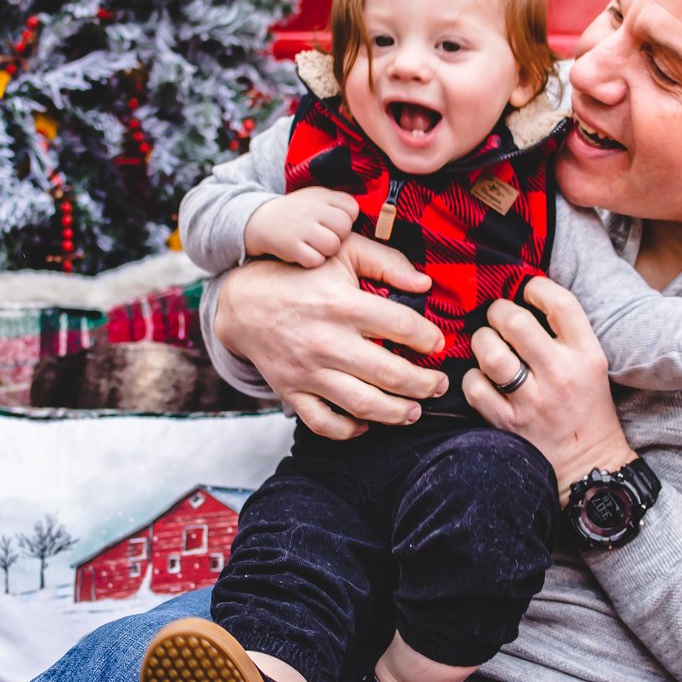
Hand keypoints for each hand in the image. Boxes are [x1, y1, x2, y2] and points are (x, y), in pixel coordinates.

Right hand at [213, 234, 449, 438]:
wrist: (242, 302)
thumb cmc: (300, 274)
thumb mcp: (342, 251)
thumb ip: (386, 261)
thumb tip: (425, 283)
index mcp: (342, 304)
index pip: (401, 326)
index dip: (429, 338)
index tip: (438, 344)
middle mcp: (326, 341)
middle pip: (389, 373)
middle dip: (424, 384)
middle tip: (439, 385)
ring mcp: (307, 371)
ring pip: (363, 405)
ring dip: (398, 413)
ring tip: (415, 410)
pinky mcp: (291, 391)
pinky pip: (323, 423)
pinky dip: (349, 431)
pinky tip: (368, 423)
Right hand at [244, 187, 359, 268]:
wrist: (258, 221)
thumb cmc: (297, 213)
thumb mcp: (317, 198)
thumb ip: (340, 204)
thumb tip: (375, 217)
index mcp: (322, 195)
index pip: (352, 210)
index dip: (345, 220)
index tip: (330, 223)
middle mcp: (312, 208)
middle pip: (344, 228)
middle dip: (337, 236)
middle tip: (321, 236)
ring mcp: (300, 226)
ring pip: (332, 245)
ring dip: (325, 250)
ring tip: (313, 245)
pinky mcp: (290, 245)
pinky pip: (315, 260)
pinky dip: (310, 261)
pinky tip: (302, 253)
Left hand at [464, 276, 632, 497]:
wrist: (589, 468)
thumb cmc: (587, 410)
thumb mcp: (592, 366)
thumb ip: (566, 335)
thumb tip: (524, 298)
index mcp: (587, 355)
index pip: (561, 303)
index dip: (536, 287)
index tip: (527, 291)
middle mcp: (560, 375)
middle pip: (515, 321)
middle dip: (498, 312)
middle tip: (498, 318)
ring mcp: (532, 401)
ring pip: (489, 351)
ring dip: (482, 342)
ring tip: (488, 345)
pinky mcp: (507, 423)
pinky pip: (474, 386)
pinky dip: (473, 378)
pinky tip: (483, 379)